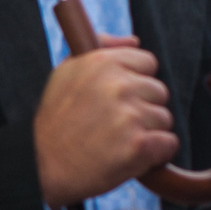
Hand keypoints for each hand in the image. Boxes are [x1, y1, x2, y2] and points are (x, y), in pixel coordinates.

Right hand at [35, 34, 176, 208]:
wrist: (42, 168)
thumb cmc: (56, 123)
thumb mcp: (66, 74)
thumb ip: (101, 49)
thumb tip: (134, 41)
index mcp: (102, 63)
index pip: (148, 62)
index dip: (137, 81)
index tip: (121, 98)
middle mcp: (117, 85)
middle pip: (159, 91)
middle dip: (143, 108)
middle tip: (116, 124)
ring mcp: (129, 116)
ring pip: (164, 118)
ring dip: (148, 133)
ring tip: (118, 141)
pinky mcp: (139, 146)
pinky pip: (169, 143)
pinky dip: (156, 154)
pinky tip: (130, 156)